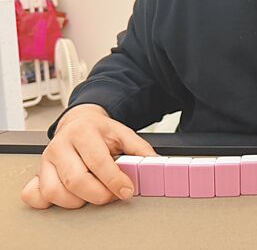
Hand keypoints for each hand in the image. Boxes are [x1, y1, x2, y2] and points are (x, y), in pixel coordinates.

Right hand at [21, 104, 156, 209]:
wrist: (79, 122)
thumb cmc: (100, 131)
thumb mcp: (123, 133)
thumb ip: (140, 149)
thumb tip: (155, 164)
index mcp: (83, 132)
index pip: (98, 162)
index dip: (114, 180)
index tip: (127, 190)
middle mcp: (61, 145)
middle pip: (76, 180)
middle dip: (99, 194)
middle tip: (112, 195)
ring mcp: (46, 160)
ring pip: (55, 192)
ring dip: (77, 201)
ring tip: (93, 193)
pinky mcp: (37, 172)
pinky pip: (34, 195)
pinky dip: (49, 202)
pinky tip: (67, 196)